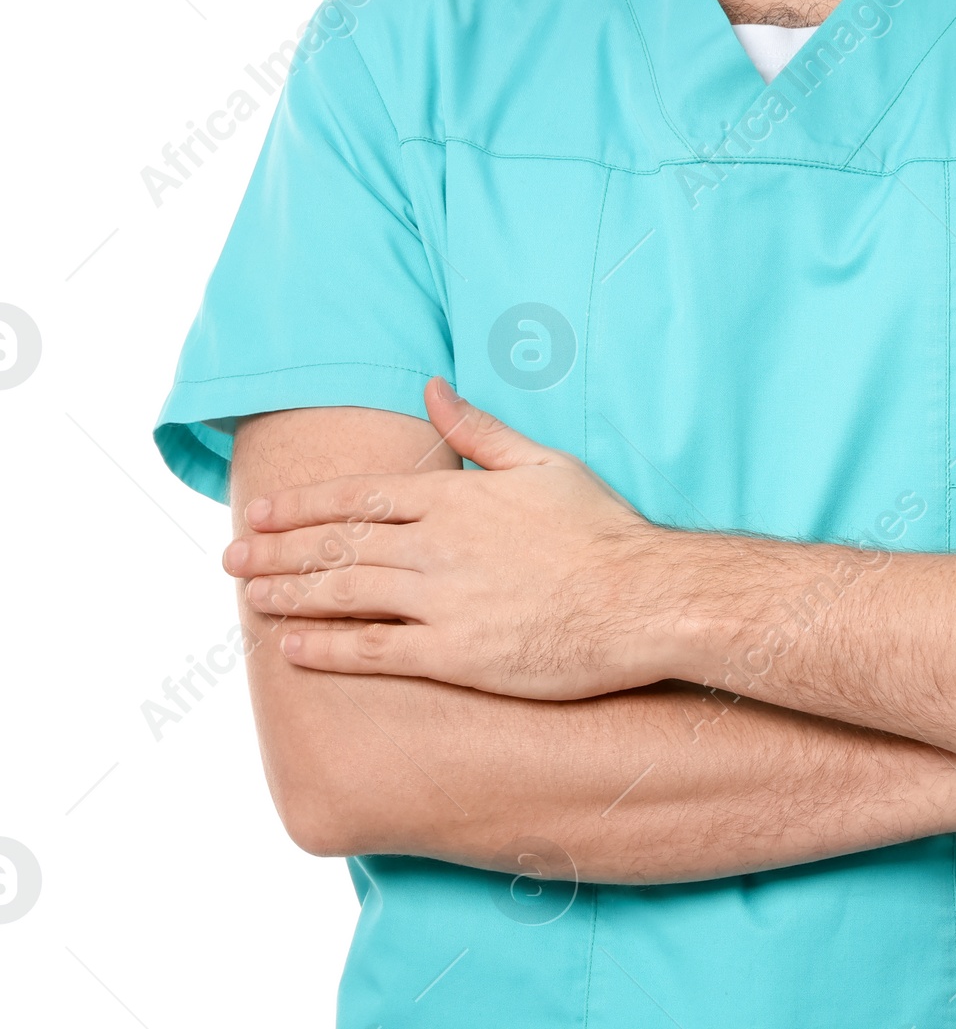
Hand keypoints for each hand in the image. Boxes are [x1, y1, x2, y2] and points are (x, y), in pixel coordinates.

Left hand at [223, 379, 673, 697]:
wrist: (641, 597)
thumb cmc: (601, 529)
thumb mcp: (542, 462)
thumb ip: (479, 429)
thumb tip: (431, 387)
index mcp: (455, 497)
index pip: (358, 498)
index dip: (301, 505)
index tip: (259, 510)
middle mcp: (437, 545)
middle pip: (337, 544)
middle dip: (276, 548)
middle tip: (229, 556)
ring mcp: (442, 601)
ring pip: (344, 592)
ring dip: (288, 592)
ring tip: (248, 595)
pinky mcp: (455, 653)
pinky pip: (374, 651)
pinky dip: (327, 647)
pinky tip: (292, 646)